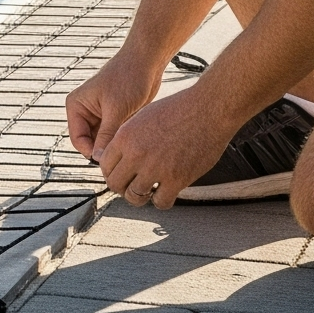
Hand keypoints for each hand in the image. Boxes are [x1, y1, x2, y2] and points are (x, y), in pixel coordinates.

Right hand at [65, 50, 160, 161]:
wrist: (146, 62)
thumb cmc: (128, 78)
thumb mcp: (116, 110)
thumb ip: (105, 135)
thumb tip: (98, 159)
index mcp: (76, 106)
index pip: (78, 140)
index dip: (92, 152)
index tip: (111, 159)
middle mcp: (84, 111)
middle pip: (90, 143)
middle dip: (104, 149)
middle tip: (123, 153)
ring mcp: (99, 115)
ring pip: (103, 141)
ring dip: (114, 144)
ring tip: (129, 141)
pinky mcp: (113, 116)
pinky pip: (113, 136)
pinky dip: (121, 139)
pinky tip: (133, 136)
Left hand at [97, 87, 231, 210]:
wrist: (208, 109)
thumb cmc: (180, 109)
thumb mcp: (144, 117)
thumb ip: (129, 138)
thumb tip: (121, 157)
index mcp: (126, 136)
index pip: (104, 165)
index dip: (111, 172)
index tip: (120, 174)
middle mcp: (137, 154)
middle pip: (115, 184)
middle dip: (122, 187)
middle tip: (131, 186)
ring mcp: (156, 168)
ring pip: (135, 197)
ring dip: (141, 197)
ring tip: (149, 190)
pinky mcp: (177, 179)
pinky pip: (161, 203)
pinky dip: (162, 201)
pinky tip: (166, 192)